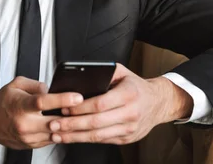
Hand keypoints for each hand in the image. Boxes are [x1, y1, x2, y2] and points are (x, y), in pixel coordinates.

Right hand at [0, 76, 83, 159]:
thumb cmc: (2, 103)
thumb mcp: (16, 84)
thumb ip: (36, 84)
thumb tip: (51, 88)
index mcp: (20, 105)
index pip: (43, 102)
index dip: (62, 99)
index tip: (77, 97)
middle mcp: (24, 123)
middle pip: (54, 122)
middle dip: (72, 117)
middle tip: (86, 109)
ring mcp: (28, 136)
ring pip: (56, 134)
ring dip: (69, 127)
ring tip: (80, 118)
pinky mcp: (32, 145)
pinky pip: (52, 140)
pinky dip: (61, 133)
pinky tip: (66, 125)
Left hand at [47, 63, 192, 144]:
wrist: (158, 103)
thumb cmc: (136, 86)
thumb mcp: (122, 72)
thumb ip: (104, 72)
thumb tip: (82, 77)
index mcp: (129, 94)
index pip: (100, 104)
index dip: (80, 108)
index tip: (64, 108)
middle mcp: (130, 113)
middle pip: (96, 122)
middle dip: (72, 125)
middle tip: (54, 124)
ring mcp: (129, 129)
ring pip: (97, 136)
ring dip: (75, 136)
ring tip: (58, 135)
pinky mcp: (126, 139)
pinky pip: (103, 140)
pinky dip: (85, 140)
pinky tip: (72, 137)